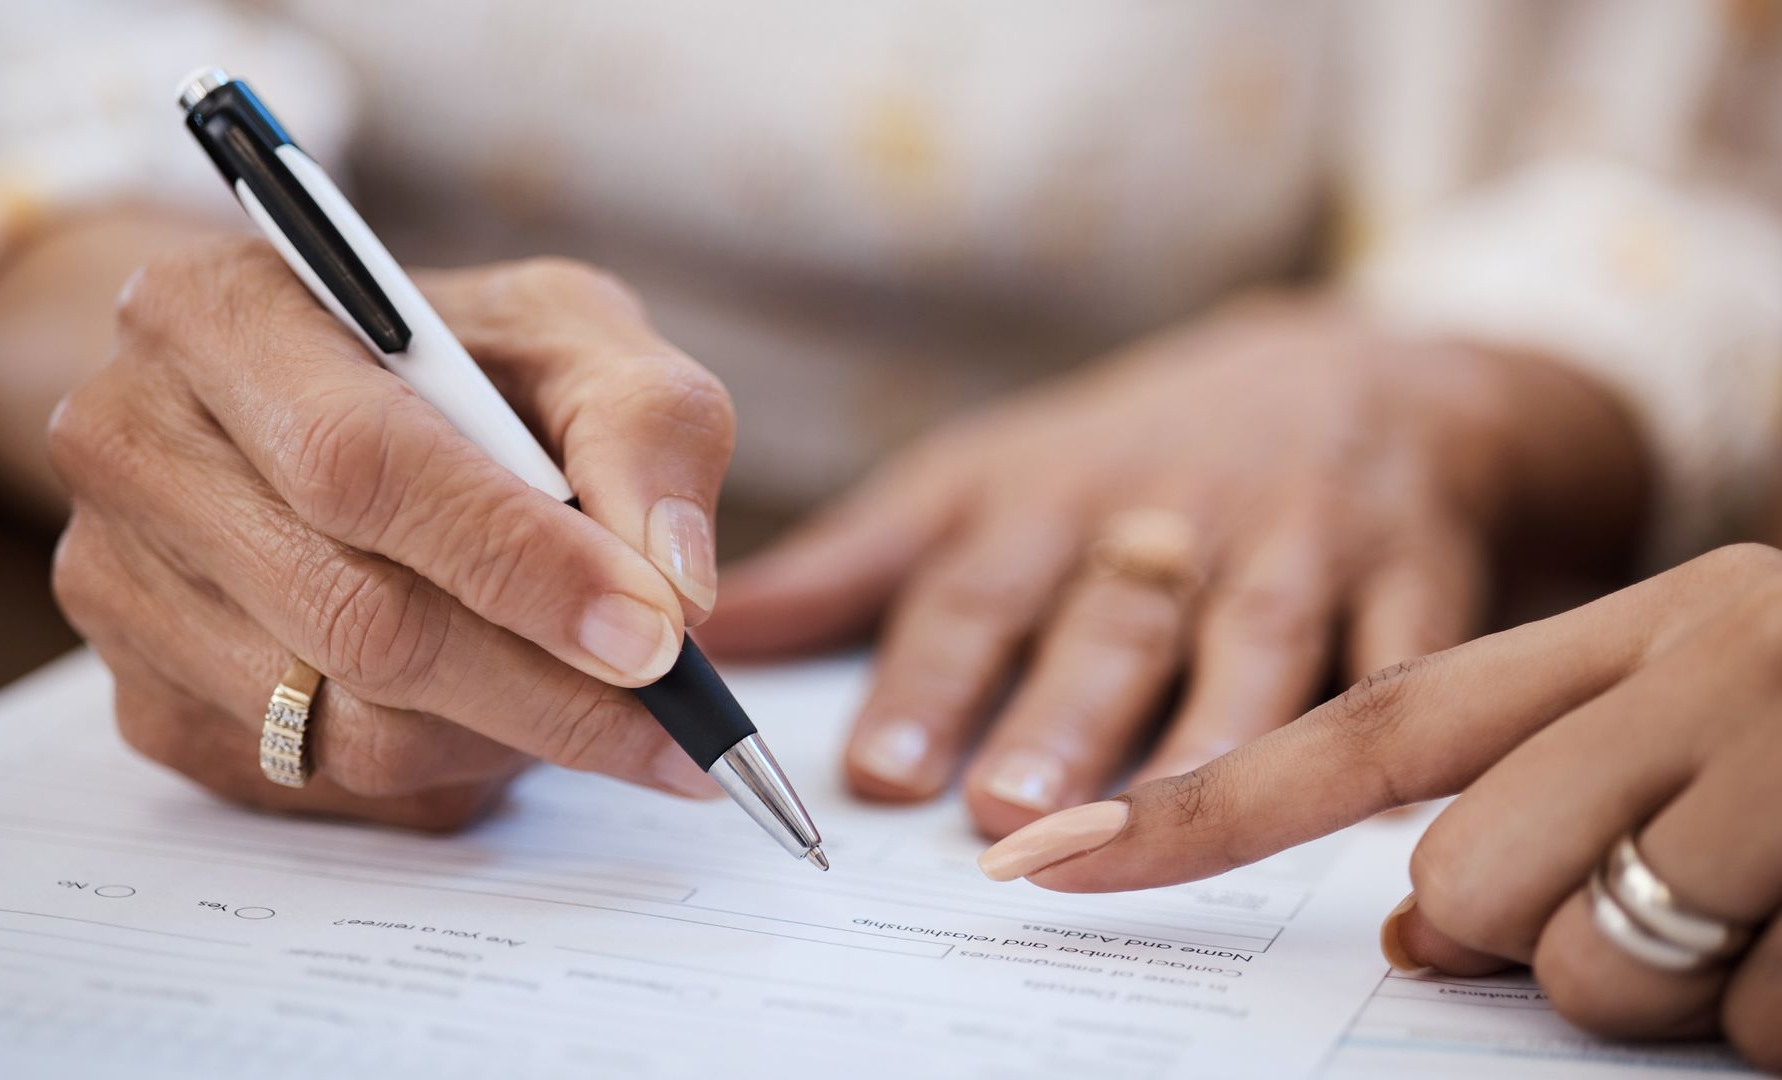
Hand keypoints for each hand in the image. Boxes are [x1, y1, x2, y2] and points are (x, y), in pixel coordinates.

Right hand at [49, 238, 734, 827]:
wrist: (311, 398)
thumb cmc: (453, 360)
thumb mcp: (569, 334)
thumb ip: (646, 426)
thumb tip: (675, 583)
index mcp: (217, 314)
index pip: (365, 464)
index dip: (520, 561)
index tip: (655, 634)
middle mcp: (133, 449)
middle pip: (355, 619)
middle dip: (545, 685)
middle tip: (676, 720)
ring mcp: (118, 592)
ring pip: (351, 729)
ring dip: (509, 733)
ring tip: (595, 691)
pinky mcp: (149, 705)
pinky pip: (333, 788)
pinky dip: (452, 768)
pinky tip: (500, 707)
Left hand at [699, 294, 1643, 836]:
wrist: (1358, 376)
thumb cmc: (1130, 458)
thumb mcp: (985, 481)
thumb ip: (855, 566)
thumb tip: (717, 635)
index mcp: (1050, 494)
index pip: (976, 586)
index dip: (927, 677)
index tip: (873, 772)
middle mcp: (1169, 513)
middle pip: (1109, 618)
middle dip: (1057, 711)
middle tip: (1001, 810)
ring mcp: (1301, 542)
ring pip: (1254, 645)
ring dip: (1203, 734)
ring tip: (1153, 822)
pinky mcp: (1417, 573)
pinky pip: (1412, 653)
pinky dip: (1398, 714)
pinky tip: (1371, 809)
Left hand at [979, 544, 1781, 1066]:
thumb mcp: (1703, 713)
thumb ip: (1544, 784)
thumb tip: (1421, 923)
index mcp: (1631, 627)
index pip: (1364, 728)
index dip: (1198, 805)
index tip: (1046, 859)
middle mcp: (1700, 670)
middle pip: (1472, 884)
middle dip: (1530, 935)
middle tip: (1669, 885)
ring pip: (1600, 969)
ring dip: (1677, 983)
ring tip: (1779, 898)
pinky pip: (1756, 1026)